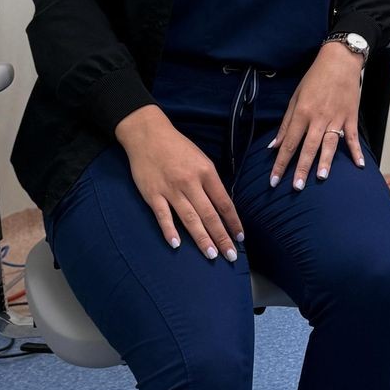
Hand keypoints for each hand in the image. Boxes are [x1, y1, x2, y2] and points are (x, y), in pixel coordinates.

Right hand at [116, 105, 243, 261]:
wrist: (148, 135)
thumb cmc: (178, 148)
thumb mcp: (201, 160)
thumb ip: (210, 182)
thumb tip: (221, 205)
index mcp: (206, 172)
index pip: (224, 202)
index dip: (233, 221)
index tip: (240, 237)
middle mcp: (191, 182)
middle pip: (210, 214)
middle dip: (222, 236)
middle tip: (231, 255)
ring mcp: (171, 189)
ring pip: (190, 218)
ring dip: (201, 238)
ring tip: (211, 255)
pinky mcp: (152, 194)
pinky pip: (163, 216)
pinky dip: (169, 230)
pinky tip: (177, 244)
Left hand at [269, 42, 364, 189]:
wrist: (340, 61)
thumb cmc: (315, 78)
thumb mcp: (295, 97)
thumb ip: (286, 123)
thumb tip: (274, 145)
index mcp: (302, 113)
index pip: (288, 143)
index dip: (280, 163)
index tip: (274, 180)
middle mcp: (318, 118)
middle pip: (308, 147)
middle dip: (301, 168)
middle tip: (296, 187)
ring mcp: (336, 118)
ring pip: (330, 144)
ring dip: (325, 161)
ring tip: (321, 178)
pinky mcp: (351, 117)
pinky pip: (353, 137)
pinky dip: (357, 151)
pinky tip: (360, 165)